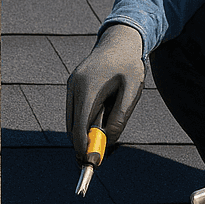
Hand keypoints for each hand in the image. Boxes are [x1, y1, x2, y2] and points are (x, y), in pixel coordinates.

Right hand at [65, 23, 144, 163]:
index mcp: (88, 87)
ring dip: (83, 133)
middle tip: (94, 161)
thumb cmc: (129, 65)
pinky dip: (82, 123)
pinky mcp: (73, 85)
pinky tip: (97, 124)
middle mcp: (74, 86)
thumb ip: (121, 116)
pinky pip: (74, 111)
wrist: (119, 41)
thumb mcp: (133, 90)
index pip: (80, 125)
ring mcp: (71, 85)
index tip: (92, 161)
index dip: (84, 146)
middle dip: (82, 144)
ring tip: (99, 141)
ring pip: (72, 120)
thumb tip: (109, 140)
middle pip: (72, 125)